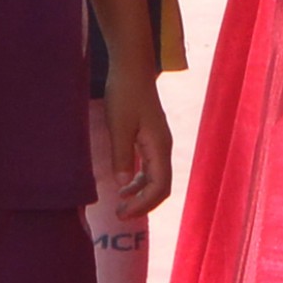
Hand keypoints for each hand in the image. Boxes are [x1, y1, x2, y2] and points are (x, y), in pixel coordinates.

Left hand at [100, 56, 173, 220]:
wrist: (132, 67)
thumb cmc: (125, 94)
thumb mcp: (119, 126)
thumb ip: (121, 156)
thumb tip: (122, 185)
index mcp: (159, 147)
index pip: (159, 187)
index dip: (143, 204)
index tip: (121, 212)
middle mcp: (164, 147)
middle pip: (161, 186)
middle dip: (144, 204)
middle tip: (121, 214)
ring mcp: (159, 142)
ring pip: (157, 178)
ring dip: (141, 194)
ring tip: (121, 203)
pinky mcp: (151, 136)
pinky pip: (151, 166)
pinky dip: (140, 180)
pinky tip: (125, 184)